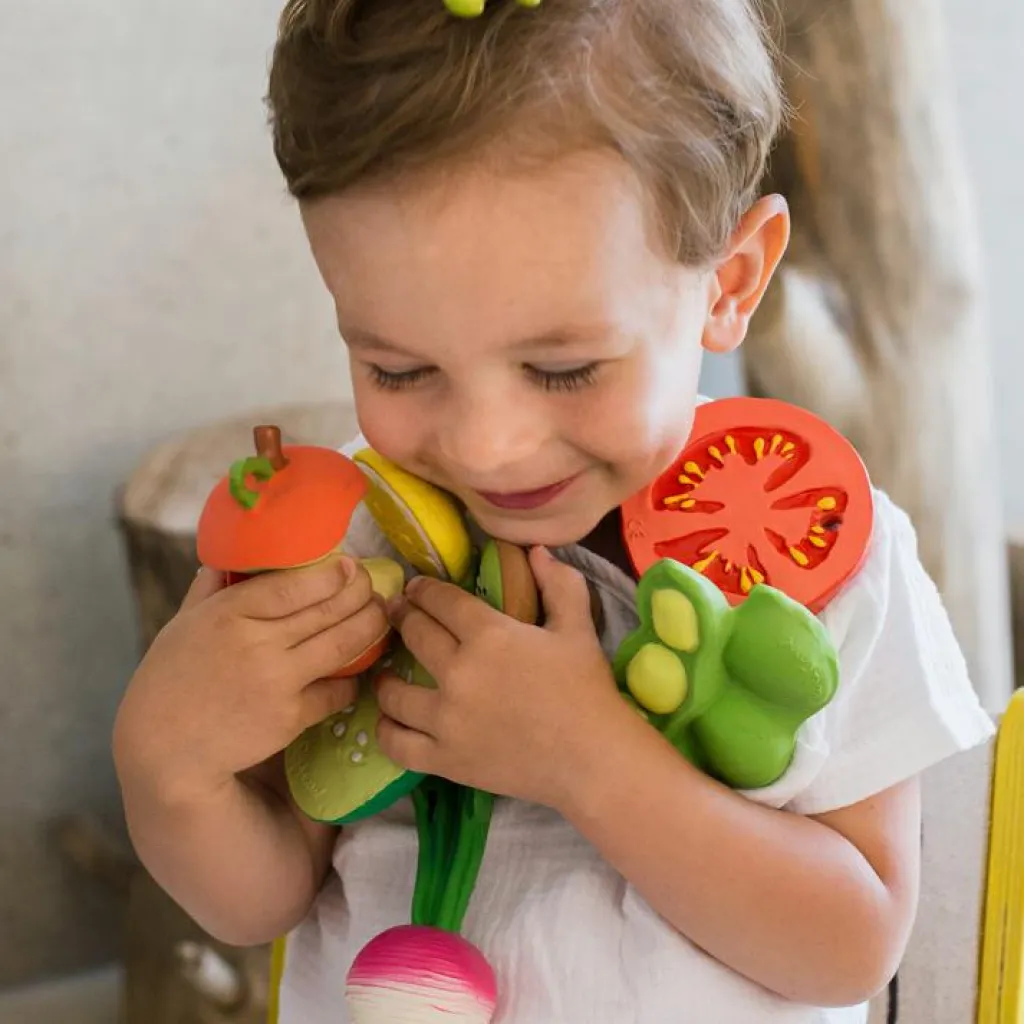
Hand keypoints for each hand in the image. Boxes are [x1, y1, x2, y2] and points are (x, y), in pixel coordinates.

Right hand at [113, 557, 388, 804]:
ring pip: (344, 643)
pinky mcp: (290, 716)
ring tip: (381, 616)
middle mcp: (258, 642)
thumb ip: (208, 591)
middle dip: (362, 594)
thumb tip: (222, 561)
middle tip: (375, 588)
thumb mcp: (182, 625)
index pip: (297, 583)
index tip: (350, 566)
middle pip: (330, 608)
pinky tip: (356, 668)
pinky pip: (337, 689)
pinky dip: (352, 677)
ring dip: (372, 626)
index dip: (333, 573)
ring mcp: (277, 680)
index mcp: (230, 612)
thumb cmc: (171, 680)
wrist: (163, 748)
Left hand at [375, 547, 627, 809]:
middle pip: (414, 635)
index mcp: (489, 635)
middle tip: (396, 614)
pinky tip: (389, 720)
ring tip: (385, 674)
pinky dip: (386, 731)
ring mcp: (447, 719)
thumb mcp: (578, 628)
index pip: (441, 601)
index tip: (414, 588)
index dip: (423, 590)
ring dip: (385, 678)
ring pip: (394, 693)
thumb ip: (558, 584)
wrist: (593, 758)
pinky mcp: (445, 759)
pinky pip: (397, 744)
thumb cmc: (586, 690)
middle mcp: (459, 673)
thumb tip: (536, 551)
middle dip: (402, 618)